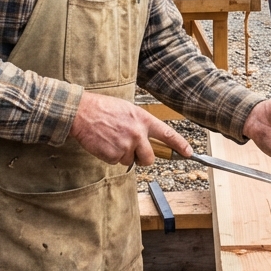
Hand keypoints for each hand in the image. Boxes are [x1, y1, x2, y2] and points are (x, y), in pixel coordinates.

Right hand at [69, 91, 191, 166]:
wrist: (82, 113)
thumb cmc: (103, 108)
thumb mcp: (127, 110)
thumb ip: (139, 124)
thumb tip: (146, 139)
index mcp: (143, 119)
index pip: (167, 134)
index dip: (180, 145)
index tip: (189, 153)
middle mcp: (138, 134)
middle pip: (150, 158)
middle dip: (143, 159)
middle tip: (133, 152)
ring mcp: (126, 145)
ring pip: (130, 161)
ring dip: (122, 155)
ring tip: (111, 139)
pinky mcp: (113, 155)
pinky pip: (116, 162)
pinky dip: (110, 156)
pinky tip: (104, 143)